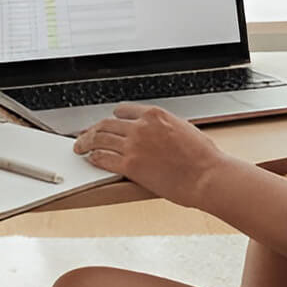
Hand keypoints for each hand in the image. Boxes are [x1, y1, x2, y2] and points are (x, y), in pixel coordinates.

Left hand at [72, 103, 229, 208]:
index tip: (107, 124)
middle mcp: (141, 126)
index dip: (112, 118)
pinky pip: (103, 158)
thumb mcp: (185, 130)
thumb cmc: (204, 158)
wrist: (207, 176)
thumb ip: (165, 128)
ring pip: (100, 139)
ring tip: (79, 147)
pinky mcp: (130, 165)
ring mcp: (134, 145)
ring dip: (86, 142)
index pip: (123, 111)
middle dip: (92, 130)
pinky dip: (94, 158)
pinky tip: (91, 160)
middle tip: (84, 136)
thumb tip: (159, 133)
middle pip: (106, 124)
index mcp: (155, 115)